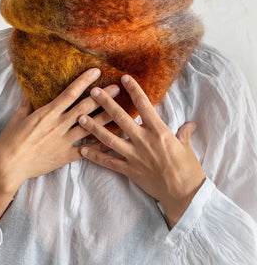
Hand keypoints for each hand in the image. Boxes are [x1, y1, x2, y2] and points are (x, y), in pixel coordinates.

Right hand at [0, 68, 120, 195]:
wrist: (8, 166)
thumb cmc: (10, 140)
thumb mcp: (18, 118)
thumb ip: (27, 104)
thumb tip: (29, 92)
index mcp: (48, 113)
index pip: (70, 93)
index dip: (84, 81)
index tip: (97, 72)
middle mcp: (59, 125)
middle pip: (85, 108)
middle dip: (102, 97)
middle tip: (117, 89)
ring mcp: (64, 141)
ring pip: (90, 127)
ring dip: (106, 118)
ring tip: (121, 111)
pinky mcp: (66, 156)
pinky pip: (87, 150)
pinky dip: (100, 146)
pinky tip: (113, 141)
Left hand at [77, 74, 205, 228]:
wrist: (184, 193)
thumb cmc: (187, 168)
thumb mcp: (187, 146)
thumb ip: (185, 132)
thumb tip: (190, 124)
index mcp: (159, 131)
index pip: (144, 105)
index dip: (134, 90)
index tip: (124, 78)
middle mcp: (143, 140)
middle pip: (121, 118)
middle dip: (106, 103)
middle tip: (93, 92)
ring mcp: (134, 155)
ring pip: (109, 139)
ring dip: (93, 127)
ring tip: (80, 118)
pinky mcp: (129, 170)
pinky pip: (108, 162)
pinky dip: (95, 156)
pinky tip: (83, 149)